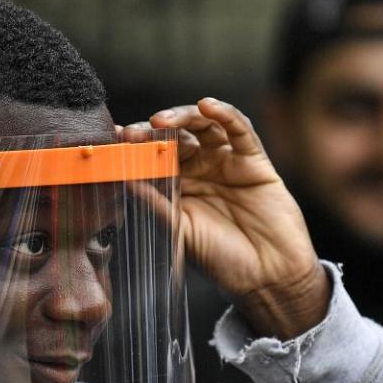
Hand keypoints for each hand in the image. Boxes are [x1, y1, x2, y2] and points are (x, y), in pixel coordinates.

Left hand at [125, 98, 329, 338]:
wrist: (267, 276)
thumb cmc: (223, 260)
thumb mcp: (181, 232)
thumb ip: (157, 205)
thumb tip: (125, 182)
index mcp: (180, 186)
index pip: (154, 156)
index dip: (137, 146)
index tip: (115, 140)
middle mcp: (202, 169)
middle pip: (176, 136)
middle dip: (154, 130)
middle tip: (136, 133)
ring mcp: (228, 162)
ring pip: (205, 126)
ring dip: (183, 116)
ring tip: (163, 120)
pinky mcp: (255, 161)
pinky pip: (240, 131)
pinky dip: (225, 114)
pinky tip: (207, 106)